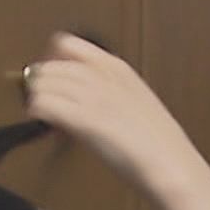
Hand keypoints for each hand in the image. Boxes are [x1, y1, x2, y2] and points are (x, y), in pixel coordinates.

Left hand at [22, 33, 209, 207]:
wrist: (172, 164)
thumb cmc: (158, 142)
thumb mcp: (136, 101)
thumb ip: (109, 91)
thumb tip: (81, 97)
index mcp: (117, 68)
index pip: (66, 44)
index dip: (51, 61)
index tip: (51, 79)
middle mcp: (103, 77)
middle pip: (50, 65)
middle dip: (40, 84)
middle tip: (45, 103)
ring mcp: (94, 97)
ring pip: (42, 83)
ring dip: (37, 98)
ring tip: (45, 116)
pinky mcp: (86, 120)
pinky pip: (44, 105)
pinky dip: (38, 113)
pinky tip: (43, 124)